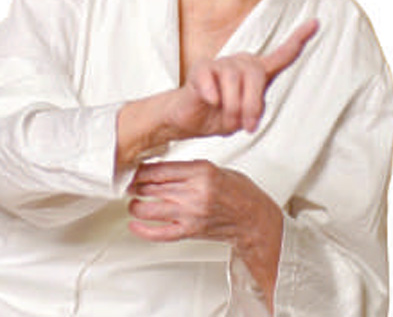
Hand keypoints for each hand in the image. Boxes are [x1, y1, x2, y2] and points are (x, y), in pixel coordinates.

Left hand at [128, 160, 282, 310]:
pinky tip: (135, 225)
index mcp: (201, 171)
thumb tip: (161, 169)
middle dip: (137, 186)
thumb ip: (188, 169)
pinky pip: (161, 233)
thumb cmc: (237, 191)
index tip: (136, 170)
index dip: (142, 170)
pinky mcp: (190, 231)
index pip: (161, 169)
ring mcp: (191, 213)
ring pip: (151, 209)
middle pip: (152, 187)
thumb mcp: (214, 168)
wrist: (253, 217)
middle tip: (131, 184)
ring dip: (136, 206)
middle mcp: (194, 192)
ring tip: (134, 202)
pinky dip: (144, 231)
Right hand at [169, 18, 318, 136]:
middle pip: (256, 75)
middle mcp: (241, 63)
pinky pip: (212, 81)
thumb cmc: (217, 116)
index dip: (299, 39)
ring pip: (234, 81)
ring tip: (228, 122)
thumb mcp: (243, 118)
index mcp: (256, 73)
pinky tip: (210, 101)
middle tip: (248, 126)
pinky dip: (213, 96)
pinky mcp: (201, 69)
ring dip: (232, 108)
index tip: (316, 22)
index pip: (282, 54)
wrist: (188, 119)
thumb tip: (249, 113)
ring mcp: (221, 64)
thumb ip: (254, 110)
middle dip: (252, 104)